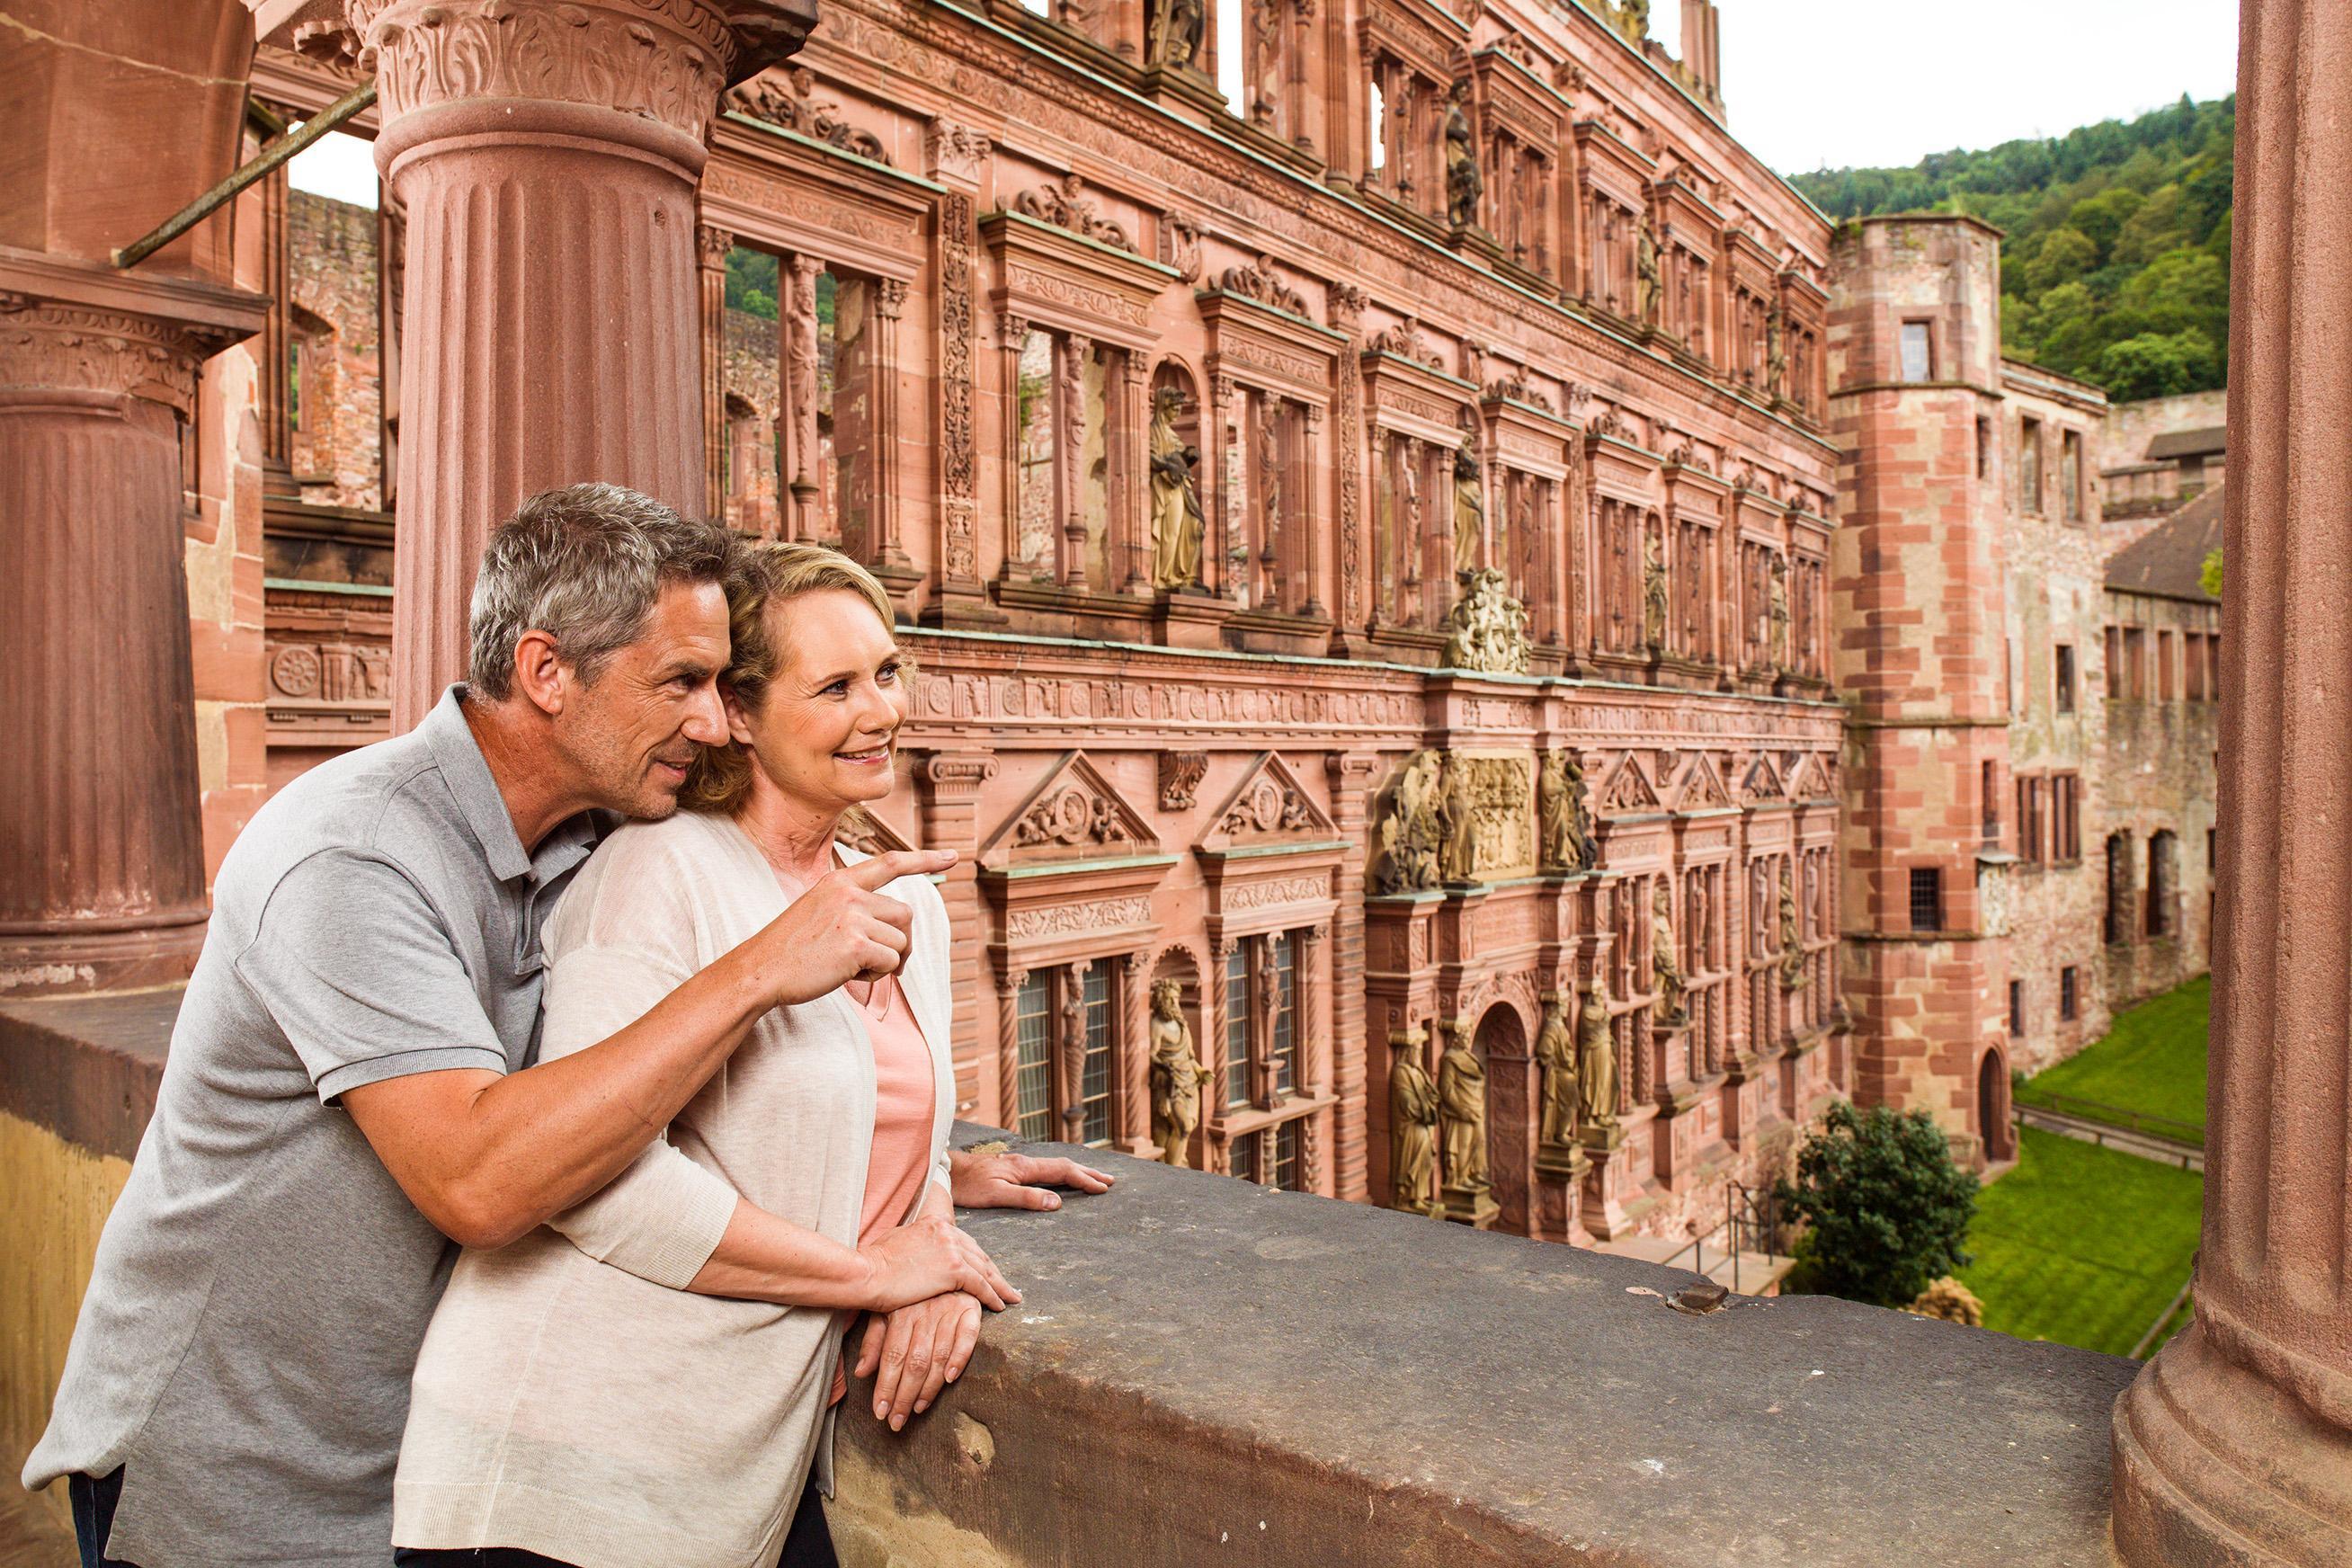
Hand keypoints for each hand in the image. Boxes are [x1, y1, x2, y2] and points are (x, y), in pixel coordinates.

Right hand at [753, 850, 954, 1005]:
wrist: (760, 970)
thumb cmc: (791, 949)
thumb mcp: (819, 911)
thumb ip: (854, 907)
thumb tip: (899, 925)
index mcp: (840, 881)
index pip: (890, 863)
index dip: (924, 860)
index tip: (952, 857)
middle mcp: (849, 893)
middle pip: (905, 915)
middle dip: (900, 942)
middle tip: (879, 962)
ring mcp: (853, 917)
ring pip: (901, 942)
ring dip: (886, 962)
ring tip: (852, 966)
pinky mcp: (856, 945)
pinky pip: (891, 963)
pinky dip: (876, 976)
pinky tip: (848, 975)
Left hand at [855, 1291, 980, 1430]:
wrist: (939, 1255)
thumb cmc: (908, 1288)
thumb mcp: (886, 1308)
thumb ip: (874, 1339)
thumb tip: (862, 1372)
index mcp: (901, 1311)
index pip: (892, 1356)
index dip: (885, 1386)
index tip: (880, 1413)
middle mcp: (924, 1311)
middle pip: (914, 1362)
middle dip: (903, 1396)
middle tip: (897, 1422)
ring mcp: (949, 1310)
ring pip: (937, 1355)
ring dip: (928, 1387)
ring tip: (917, 1409)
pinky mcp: (970, 1309)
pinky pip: (967, 1337)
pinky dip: (960, 1357)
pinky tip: (951, 1379)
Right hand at [856, 1212, 1017, 1312]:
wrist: (866, 1273)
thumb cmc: (872, 1263)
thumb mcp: (895, 1242)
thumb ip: (913, 1243)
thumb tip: (915, 1248)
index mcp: (933, 1224)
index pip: (963, 1242)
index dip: (976, 1258)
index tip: (985, 1269)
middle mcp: (946, 1231)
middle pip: (978, 1253)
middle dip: (993, 1271)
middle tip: (1005, 1284)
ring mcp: (951, 1248)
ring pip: (984, 1269)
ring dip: (999, 1285)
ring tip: (1010, 1297)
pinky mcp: (954, 1269)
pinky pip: (980, 1285)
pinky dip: (993, 1296)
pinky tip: (1000, 1305)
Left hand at [951, 1148, 1113, 1210]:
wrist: (946, 1172)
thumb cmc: (967, 1186)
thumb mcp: (996, 1195)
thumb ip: (1026, 1197)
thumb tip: (1058, 1202)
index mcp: (1025, 1168)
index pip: (1063, 1171)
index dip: (1085, 1180)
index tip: (1103, 1189)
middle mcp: (1025, 1163)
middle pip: (1064, 1165)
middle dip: (1088, 1173)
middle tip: (1109, 1181)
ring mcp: (1018, 1165)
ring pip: (1055, 1166)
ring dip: (1077, 1172)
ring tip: (1093, 1178)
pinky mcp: (1011, 1170)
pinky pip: (1045, 1170)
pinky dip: (1061, 1174)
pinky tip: (1060, 1179)